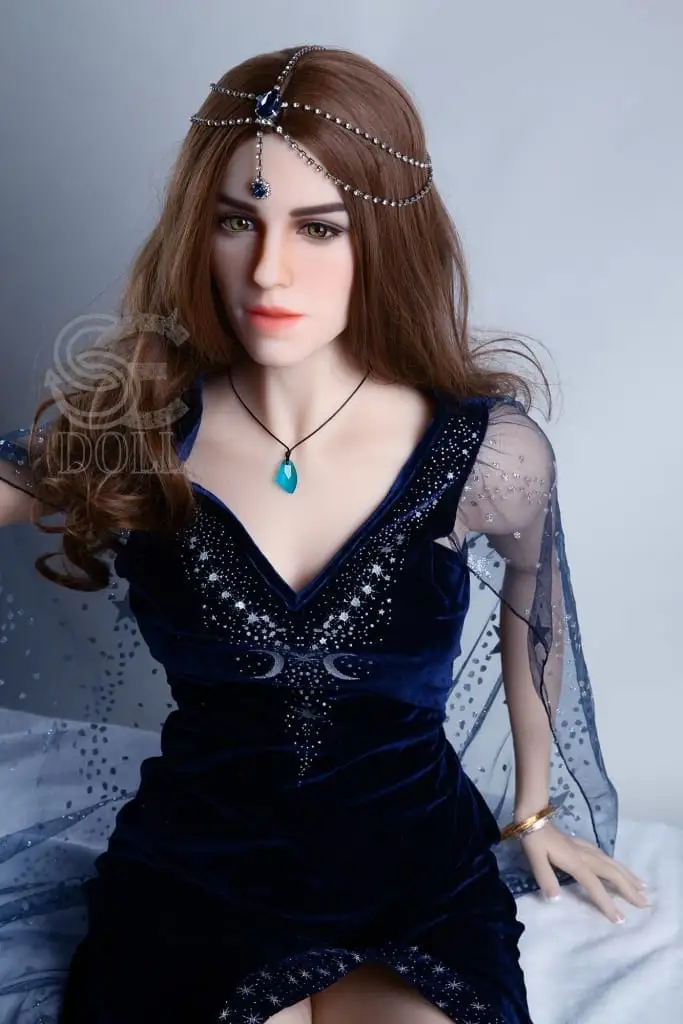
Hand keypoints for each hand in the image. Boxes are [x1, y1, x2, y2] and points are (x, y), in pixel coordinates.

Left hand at [518, 821, 649, 923]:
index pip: (594, 884)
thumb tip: (556, 900)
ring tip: (642, 886)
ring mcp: (585, 848)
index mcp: (575, 861)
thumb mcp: (535, 858)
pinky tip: (620, 868)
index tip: (620, 919)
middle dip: (628, 888)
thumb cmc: (533, 839)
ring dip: (627, 875)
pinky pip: (605, 856)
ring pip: (612, 862)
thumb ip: (545, 878)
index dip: (607, 902)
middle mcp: (585, 855)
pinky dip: (617, 864)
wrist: (533, 816)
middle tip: (644, 903)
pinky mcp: (582, 844)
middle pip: (612, 872)